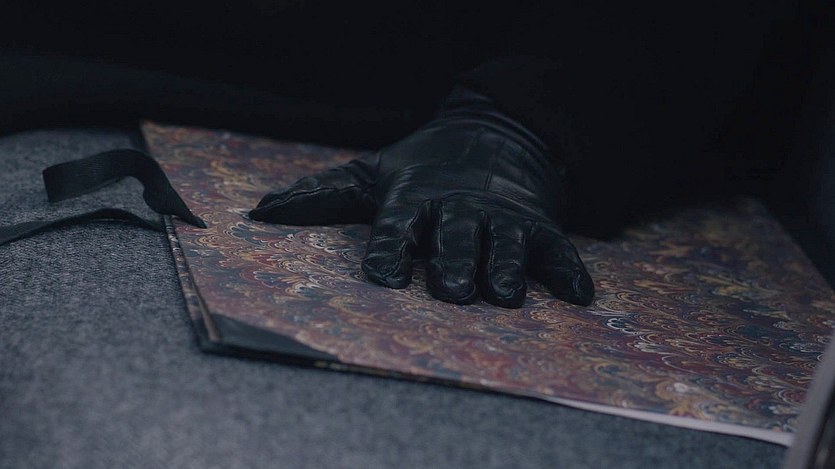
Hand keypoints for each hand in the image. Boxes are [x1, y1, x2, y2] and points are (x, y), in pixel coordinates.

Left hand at [249, 87, 593, 307]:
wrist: (492, 138)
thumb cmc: (422, 170)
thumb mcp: (372, 177)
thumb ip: (321, 195)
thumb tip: (258, 212)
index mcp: (413, 200)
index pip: (396, 227)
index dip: (388, 251)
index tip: (380, 278)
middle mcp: (458, 208)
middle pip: (455, 237)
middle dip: (453, 262)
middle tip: (451, 288)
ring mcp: (502, 216)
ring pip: (505, 244)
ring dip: (506, 268)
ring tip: (505, 294)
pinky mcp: (538, 223)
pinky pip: (557, 249)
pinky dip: (568, 270)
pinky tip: (577, 296)